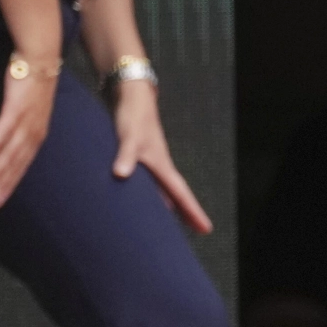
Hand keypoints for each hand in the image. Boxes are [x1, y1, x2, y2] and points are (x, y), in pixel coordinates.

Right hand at [0, 59, 57, 211]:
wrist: (40, 60)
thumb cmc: (31, 88)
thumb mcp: (27, 114)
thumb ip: (17, 131)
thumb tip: (6, 147)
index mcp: (36, 135)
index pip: (22, 166)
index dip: (10, 185)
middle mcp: (34, 132)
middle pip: (17, 164)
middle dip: (3, 186)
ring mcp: (26, 120)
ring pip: (11, 152)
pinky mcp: (16, 107)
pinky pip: (4, 130)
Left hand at [109, 82, 212, 231]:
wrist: (131, 96)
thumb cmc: (133, 116)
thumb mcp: (129, 137)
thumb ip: (126, 156)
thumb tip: (121, 175)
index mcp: (162, 165)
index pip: (181, 193)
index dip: (193, 211)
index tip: (206, 229)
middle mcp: (159, 166)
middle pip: (177, 195)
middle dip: (188, 212)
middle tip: (200, 230)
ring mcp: (151, 162)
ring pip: (164, 190)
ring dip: (171, 205)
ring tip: (174, 222)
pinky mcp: (139, 157)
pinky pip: (149, 183)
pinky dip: (152, 194)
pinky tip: (145, 200)